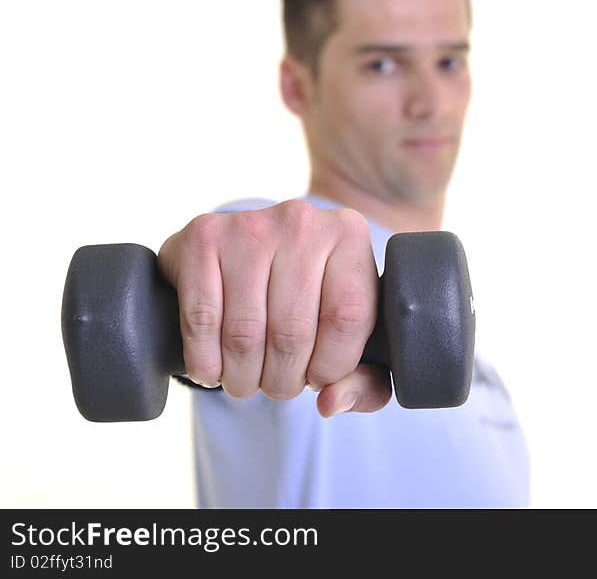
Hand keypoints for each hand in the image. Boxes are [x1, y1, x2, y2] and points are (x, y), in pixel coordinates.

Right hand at [157, 199, 391, 415]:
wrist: (249, 248)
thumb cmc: (310, 299)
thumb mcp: (352, 334)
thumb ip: (365, 381)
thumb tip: (330, 403)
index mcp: (349, 237)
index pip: (348, 318)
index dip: (332, 366)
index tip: (318, 377)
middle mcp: (302, 222)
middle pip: (293, 331)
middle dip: (283, 380)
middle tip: (278, 385)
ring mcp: (249, 225)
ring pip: (245, 333)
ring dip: (243, 377)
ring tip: (246, 380)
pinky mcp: (203, 238)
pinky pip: (201, 321)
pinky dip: (205, 361)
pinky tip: (213, 368)